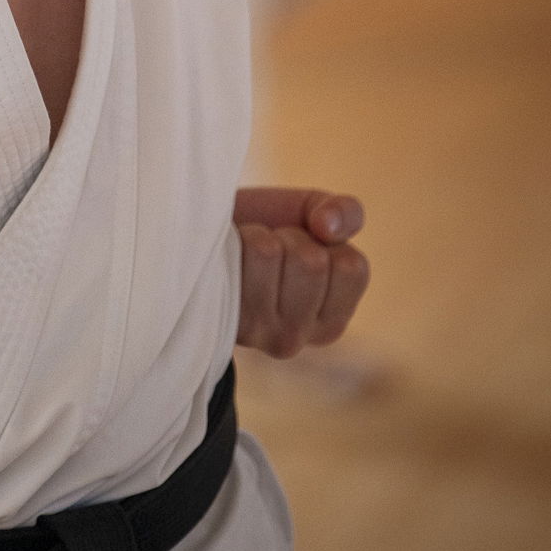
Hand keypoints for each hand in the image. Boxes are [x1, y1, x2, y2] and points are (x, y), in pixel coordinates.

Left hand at [233, 187, 369, 358]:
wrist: (198, 233)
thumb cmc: (264, 226)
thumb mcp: (314, 213)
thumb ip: (345, 213)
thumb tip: (329, 227)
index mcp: (330, 321)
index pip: (352, 268)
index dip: (326, 241)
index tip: (304, 245)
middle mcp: (297, 337)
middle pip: (311, 262)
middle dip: (288, 235)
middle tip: (269, 247)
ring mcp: (257, 332)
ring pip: (270, 254)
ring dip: (257, 235)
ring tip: (245, 253)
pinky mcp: (222, 317)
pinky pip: (238, 255)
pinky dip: (235, 237)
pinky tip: (227, 259)